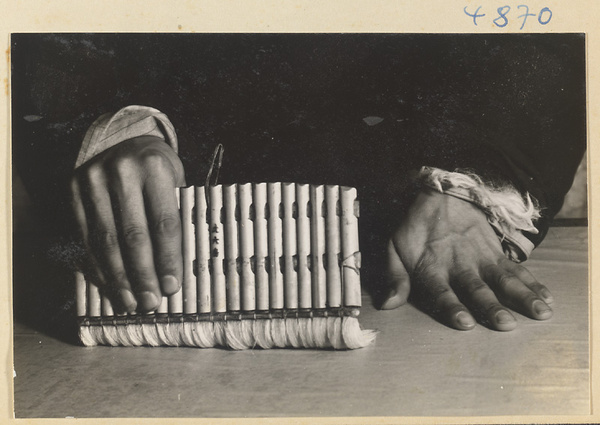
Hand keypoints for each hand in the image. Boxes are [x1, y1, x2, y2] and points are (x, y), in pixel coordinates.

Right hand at [71, 136, 185, 312]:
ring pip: (106, 240)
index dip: (168, 259)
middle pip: (134, 235)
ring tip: (130, 302)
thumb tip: (175, 270)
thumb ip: (178, 216)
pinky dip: (98, 264)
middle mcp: (122, 172)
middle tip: (150, 303)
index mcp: (155, 168)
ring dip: (119, 277)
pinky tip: (110, 284)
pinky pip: (86, 236)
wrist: (124, 141)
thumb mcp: (177, 182)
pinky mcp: (74, 190)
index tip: (172, 287)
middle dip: (143, 275)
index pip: (164, 223)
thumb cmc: (158, 170)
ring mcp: (93, 180)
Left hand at [381, 189, 553, 330]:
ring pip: (502, 280)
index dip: (451, 306)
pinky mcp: (496, 254)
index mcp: (431, 267)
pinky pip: (516, 269)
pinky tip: (546, 298)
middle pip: (476, 289)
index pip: (441, 291)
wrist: (441, 195)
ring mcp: (481, 259)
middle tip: (505, 323)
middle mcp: (459, 265)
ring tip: (538, 312)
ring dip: (521, 297)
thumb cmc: (415, 229)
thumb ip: (394, 278)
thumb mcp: (394, 248)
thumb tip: (387, 304)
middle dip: (491, 307)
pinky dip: (532, 283)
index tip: (465, 321)